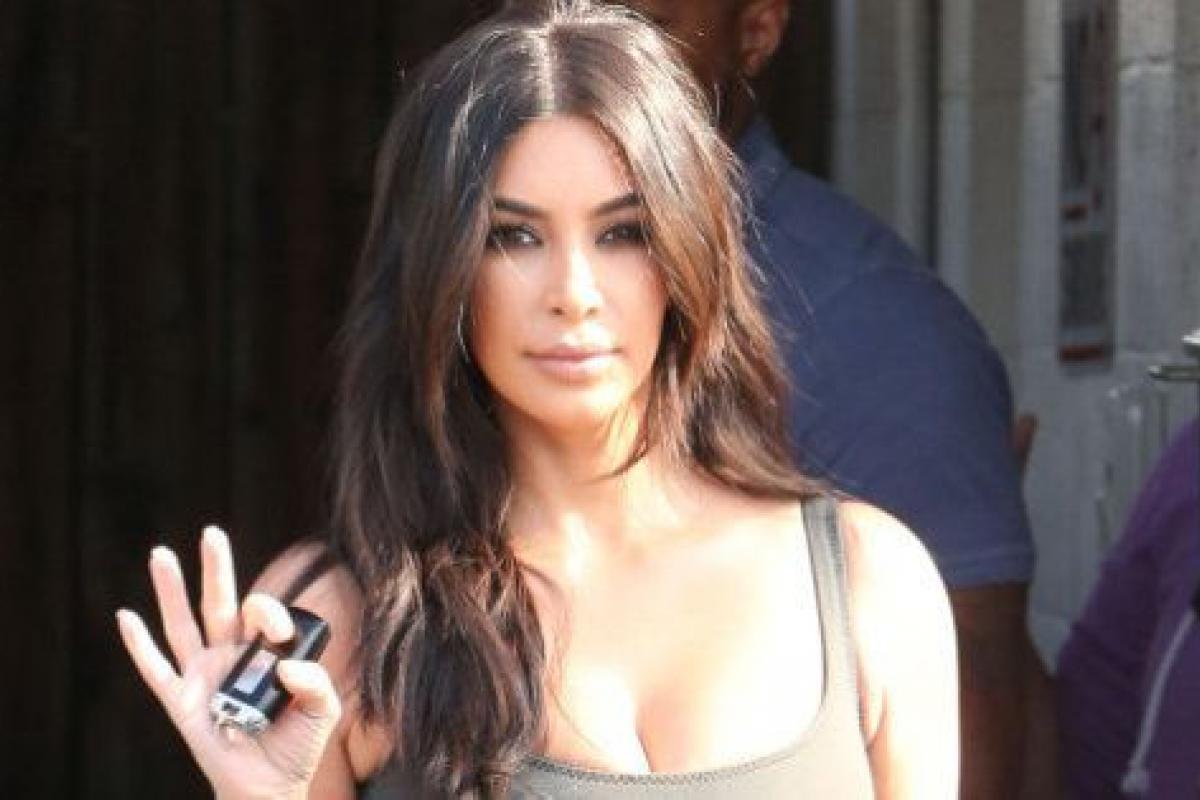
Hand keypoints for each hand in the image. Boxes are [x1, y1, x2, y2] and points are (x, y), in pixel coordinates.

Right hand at [116, 526, 341, 799]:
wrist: (269, 786)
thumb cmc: (296, 746)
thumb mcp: (321, 711)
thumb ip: (315, 682)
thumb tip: (284, 662)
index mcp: (265, 653)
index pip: (263, 616)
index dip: (271, 614)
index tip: (279, 636)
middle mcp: (231, 656)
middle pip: (220, 603)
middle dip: (216, 568)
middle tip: (212, 533)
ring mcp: (203, 676)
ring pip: (182, 624)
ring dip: (169, 590)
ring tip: (160, 553)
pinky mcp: (180, 702)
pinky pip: (155, 670)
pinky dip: (139, 645)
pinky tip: (126, 617)